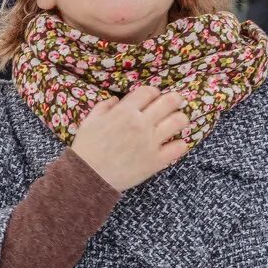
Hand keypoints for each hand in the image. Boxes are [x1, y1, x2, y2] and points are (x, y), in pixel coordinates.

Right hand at [71, 87, 190, 192]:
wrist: (88, 176)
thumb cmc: (86, 148)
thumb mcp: (89, 121)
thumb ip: (103, 107)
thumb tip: (116, 100)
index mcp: (124, 111)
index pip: (149, 91)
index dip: (153, 92)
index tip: (153, 98)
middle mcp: (141, 123)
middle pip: (170, 101)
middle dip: (174, 99)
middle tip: (173, 103)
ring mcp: (151, 142)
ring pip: (179, 121)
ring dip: (180, 119)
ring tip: (175, 123)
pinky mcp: (156, 160)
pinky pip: (179, 147)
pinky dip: (179, 144)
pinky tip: (173, 144)